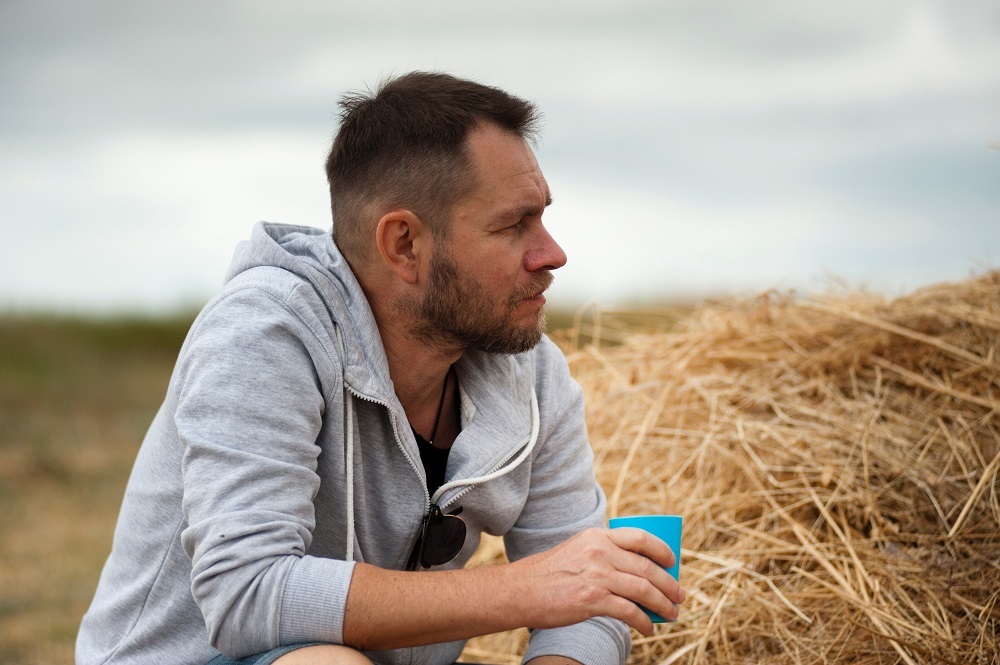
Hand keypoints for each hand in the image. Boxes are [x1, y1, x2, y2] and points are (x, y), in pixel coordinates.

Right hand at [512, 527, 684, 635]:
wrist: (521, 590)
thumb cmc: (548, 573)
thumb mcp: (577, 549)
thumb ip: (601, 553)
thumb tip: (633, 570)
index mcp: (597, 536)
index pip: (640, 538)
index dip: (662, 550)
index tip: (673, 562)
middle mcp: (599, 552)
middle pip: (647, 567)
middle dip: (669, 584)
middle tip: (679, 596)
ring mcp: (597, 576)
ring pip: (643, 589)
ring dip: (663, 604)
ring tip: (671, 614)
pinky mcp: (592, 600)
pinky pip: (629, 611)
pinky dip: (644, 621)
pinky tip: (648, 628)